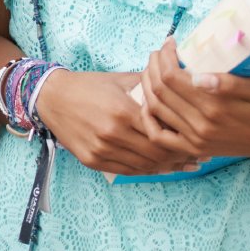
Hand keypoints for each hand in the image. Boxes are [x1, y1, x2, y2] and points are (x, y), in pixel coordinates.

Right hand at [34, 68, 190, 176]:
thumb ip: (149, 86)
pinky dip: (146, 170)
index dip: (182, 138)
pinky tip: (159, 167)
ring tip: (183, 164)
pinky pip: (127, 170)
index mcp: (122, 111)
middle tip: (196, 155)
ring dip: (166, 166)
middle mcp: (112, 133)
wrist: (52, 96)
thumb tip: (180, 86)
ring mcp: (101, 149)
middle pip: (157, 153)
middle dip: (179, 156)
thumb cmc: (90, 85)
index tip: (197, 138)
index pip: (162, 133)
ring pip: (144, 166)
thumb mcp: (121, 80)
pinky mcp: (92, 160)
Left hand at [138, 38, 249, 163]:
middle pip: (160, 90)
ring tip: (153, 68)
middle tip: (159, 52)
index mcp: (215, 106)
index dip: (165, 56)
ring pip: (155, 108)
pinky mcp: (194, 149)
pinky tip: (149, 101)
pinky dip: (148, 118)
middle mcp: (201, 125)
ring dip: (147, 85)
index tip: (170, 42)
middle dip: (154, 65)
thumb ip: (230, 83)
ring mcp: (195, 140)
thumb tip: (198, 76)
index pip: (172, 76)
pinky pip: (159, 136)